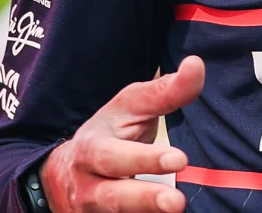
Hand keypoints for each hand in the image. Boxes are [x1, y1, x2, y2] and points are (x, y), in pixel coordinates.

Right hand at [40, 56, 203, 212]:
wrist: (65, 173)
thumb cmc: (111, 132)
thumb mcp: (129, 108)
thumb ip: (163, 92)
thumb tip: (196, 64)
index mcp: (92, 150)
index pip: (115, 156)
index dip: (146, 160)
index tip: (180, 160)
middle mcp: (88, 186)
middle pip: (113, 196)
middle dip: (144, 198)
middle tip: (176, 201)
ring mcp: (93, 210)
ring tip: (176, 208)